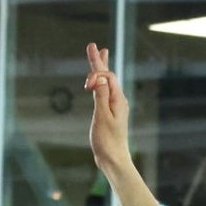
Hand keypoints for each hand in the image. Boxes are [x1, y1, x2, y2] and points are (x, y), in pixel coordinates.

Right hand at [84, 43, 130, 172]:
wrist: (113, 159)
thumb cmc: (107, 141)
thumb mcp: (102, 117)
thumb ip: (101, 97)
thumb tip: (100, 79)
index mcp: (118, 100)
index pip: (107, 77)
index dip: (96, 75)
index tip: (86, 87)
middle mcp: (118, 100)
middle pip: (108, 76)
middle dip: (99, 61)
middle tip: (93, 46)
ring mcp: (115, 106)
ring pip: (107, 82)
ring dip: (101, 68)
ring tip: (101, 54)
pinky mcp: (110, 112)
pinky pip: (105, 91)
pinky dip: (101, 81)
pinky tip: (100, 80)